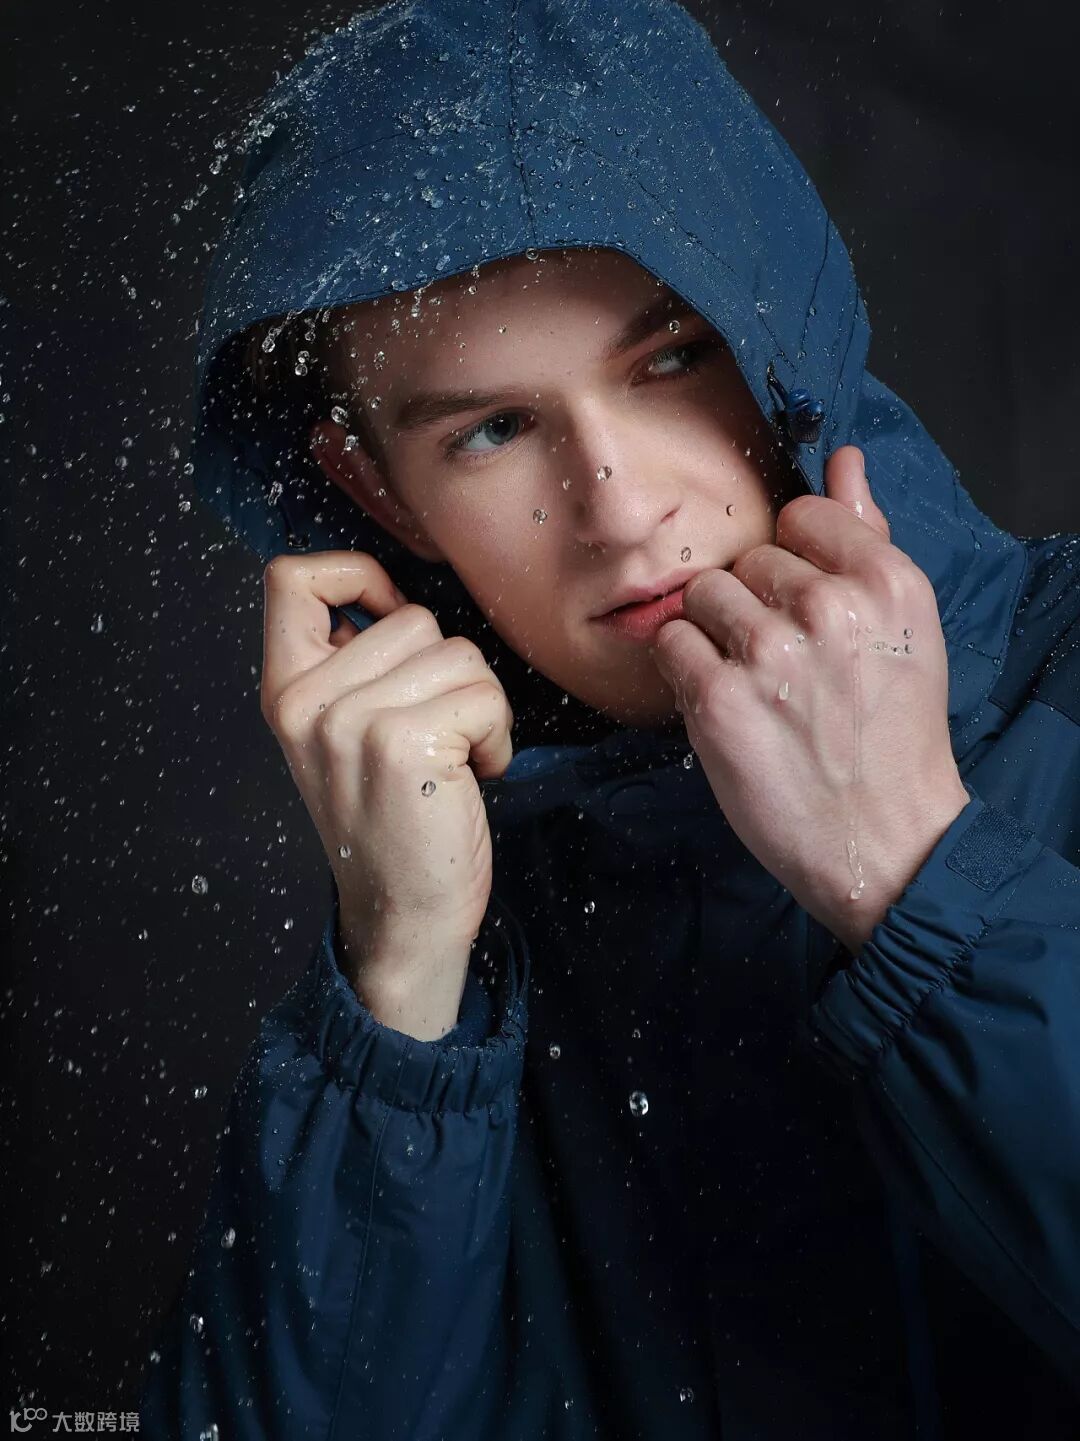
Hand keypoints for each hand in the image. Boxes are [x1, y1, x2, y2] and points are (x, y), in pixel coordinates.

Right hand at [259, 551, 514, 1037]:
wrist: (402, 918)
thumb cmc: (391, 822)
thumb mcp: (343, 735)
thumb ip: (352, 667)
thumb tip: (391, 597)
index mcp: (283, 691)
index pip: (291, 578)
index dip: (355, 575)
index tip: (390, 617)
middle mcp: (305, 702)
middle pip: (412, 616)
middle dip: (449, 672)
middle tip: (437, 735)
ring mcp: (349, 722)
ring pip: (459, 653)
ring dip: (479, 706)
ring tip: (454, 760)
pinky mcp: (402, 743)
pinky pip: (483, 695)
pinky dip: (497, 735)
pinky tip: (474, 775)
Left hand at [648, 446, 969, 956]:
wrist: (884, 842)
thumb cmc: (893, 736)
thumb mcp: (905, 629)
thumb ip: (868, 536)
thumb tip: (842, 459)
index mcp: (886, 582)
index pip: (803, 516)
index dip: (795, 561)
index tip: (805, 606)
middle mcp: (829, 608)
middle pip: (748, 559)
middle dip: (755, 604)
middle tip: (787, 664)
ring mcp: (770, 654)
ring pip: (702, 595)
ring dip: (714, 634)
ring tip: (755, 684)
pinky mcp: (719, 701)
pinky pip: (670, 643)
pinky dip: (684, 671)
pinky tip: (722, 703)